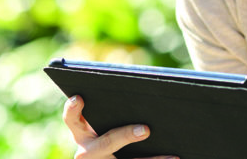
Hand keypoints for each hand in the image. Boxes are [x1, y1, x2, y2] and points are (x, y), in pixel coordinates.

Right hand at [62, 95, 178, 158]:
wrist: (102, 158)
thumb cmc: (104, 132)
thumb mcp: (99, 122)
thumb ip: (110, 110)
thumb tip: (142, 94)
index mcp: (81, 133)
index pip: (71, 119)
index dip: (73, 108)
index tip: (80, 97)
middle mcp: (87, 151)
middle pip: (106, 143)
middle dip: (125, 136)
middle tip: (146, 129)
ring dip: (149, 158)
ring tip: (170, 154)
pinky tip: (174, 157)